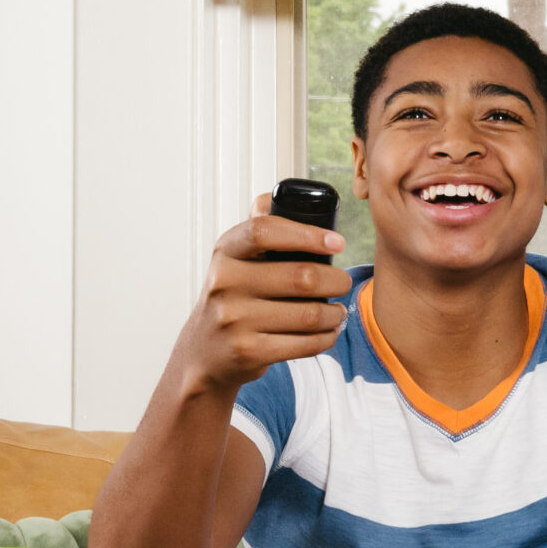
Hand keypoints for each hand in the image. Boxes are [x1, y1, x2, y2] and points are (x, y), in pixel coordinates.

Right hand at [176, 194, 353, 396]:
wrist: (203, 353)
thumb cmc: (233, 297)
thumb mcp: (235, 260)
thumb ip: (259, 230)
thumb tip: (283, 194)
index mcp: (225, 252)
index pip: (265, 230)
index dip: (307, 234)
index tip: (337, 242)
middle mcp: (224, 284)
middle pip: (301, 277)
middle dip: (336, 281)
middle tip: (343, 284)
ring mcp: (233, 321)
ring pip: (309, 314)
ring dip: (335, 313)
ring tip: (338, 310)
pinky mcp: (247, 352)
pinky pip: (304, 344)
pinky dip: (326, 337)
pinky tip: (328, 331)